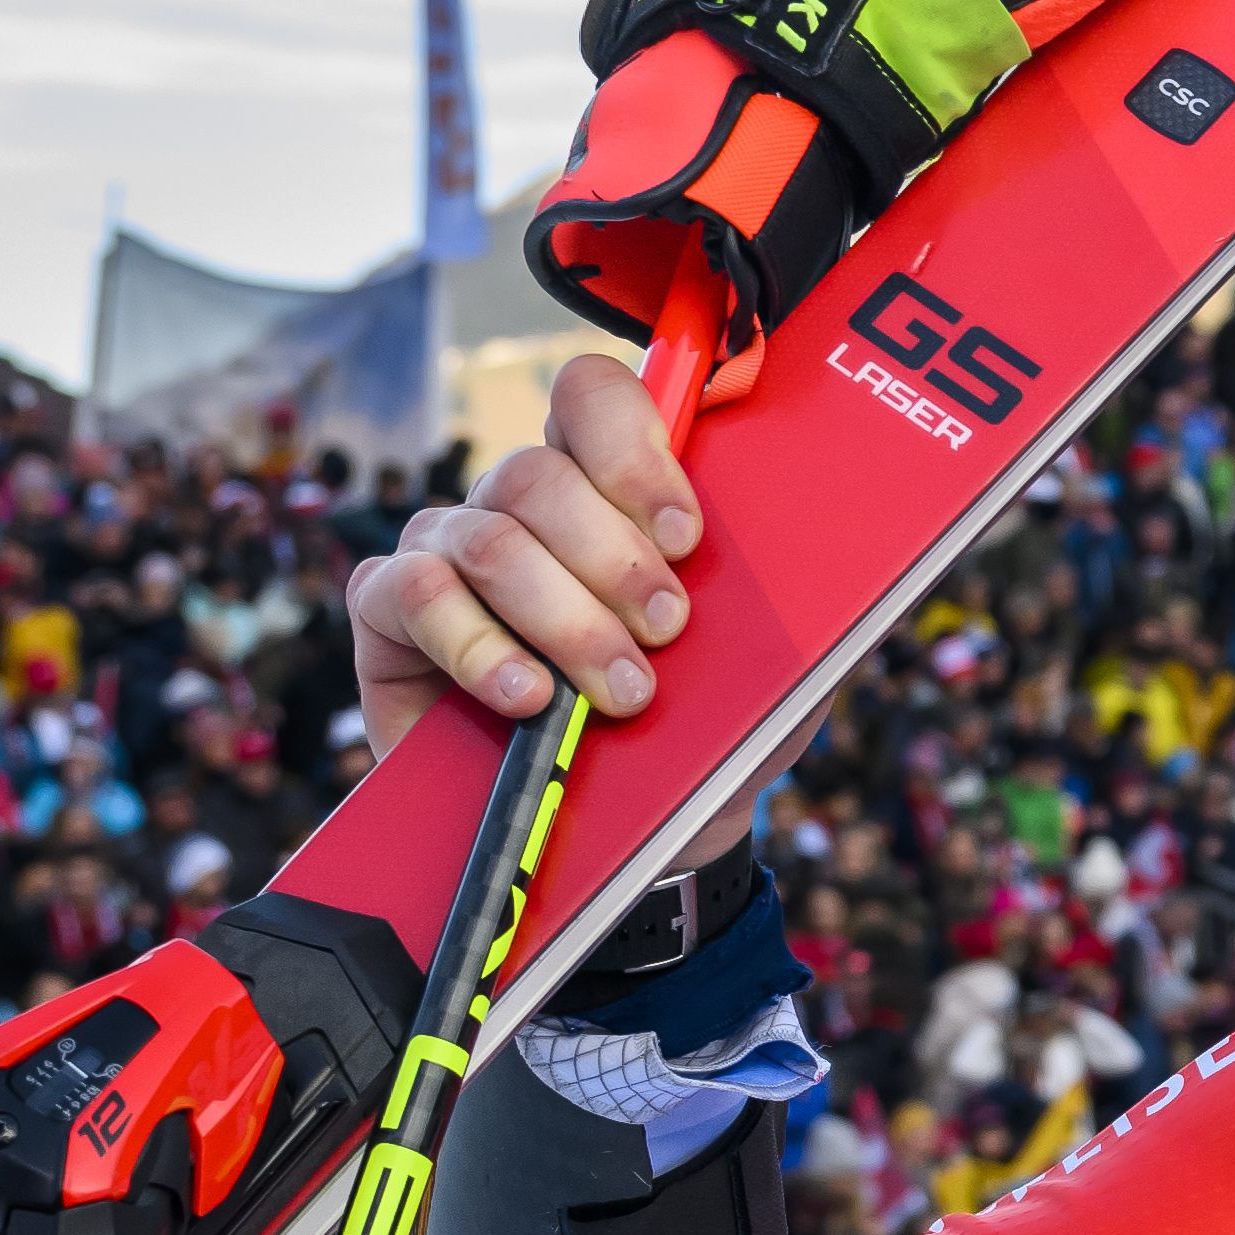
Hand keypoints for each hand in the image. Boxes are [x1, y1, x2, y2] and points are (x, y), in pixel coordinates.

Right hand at [342, 356, 766, 864]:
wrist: (631, 838)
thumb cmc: (698, 737)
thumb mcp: (767, 677)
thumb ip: (792, 615)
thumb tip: (845, 577)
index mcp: (603, 487)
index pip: (592, 396)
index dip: (633, 449)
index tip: (685, 535)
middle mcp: (517, 502)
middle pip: (539, 474)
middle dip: (613, 558)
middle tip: (665, 631)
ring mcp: (446, 548)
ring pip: (489, 537)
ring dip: (563, 616)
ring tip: (618, 689)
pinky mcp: (389, 612)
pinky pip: (415, 592)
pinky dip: (479, 647)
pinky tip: (527, 696)